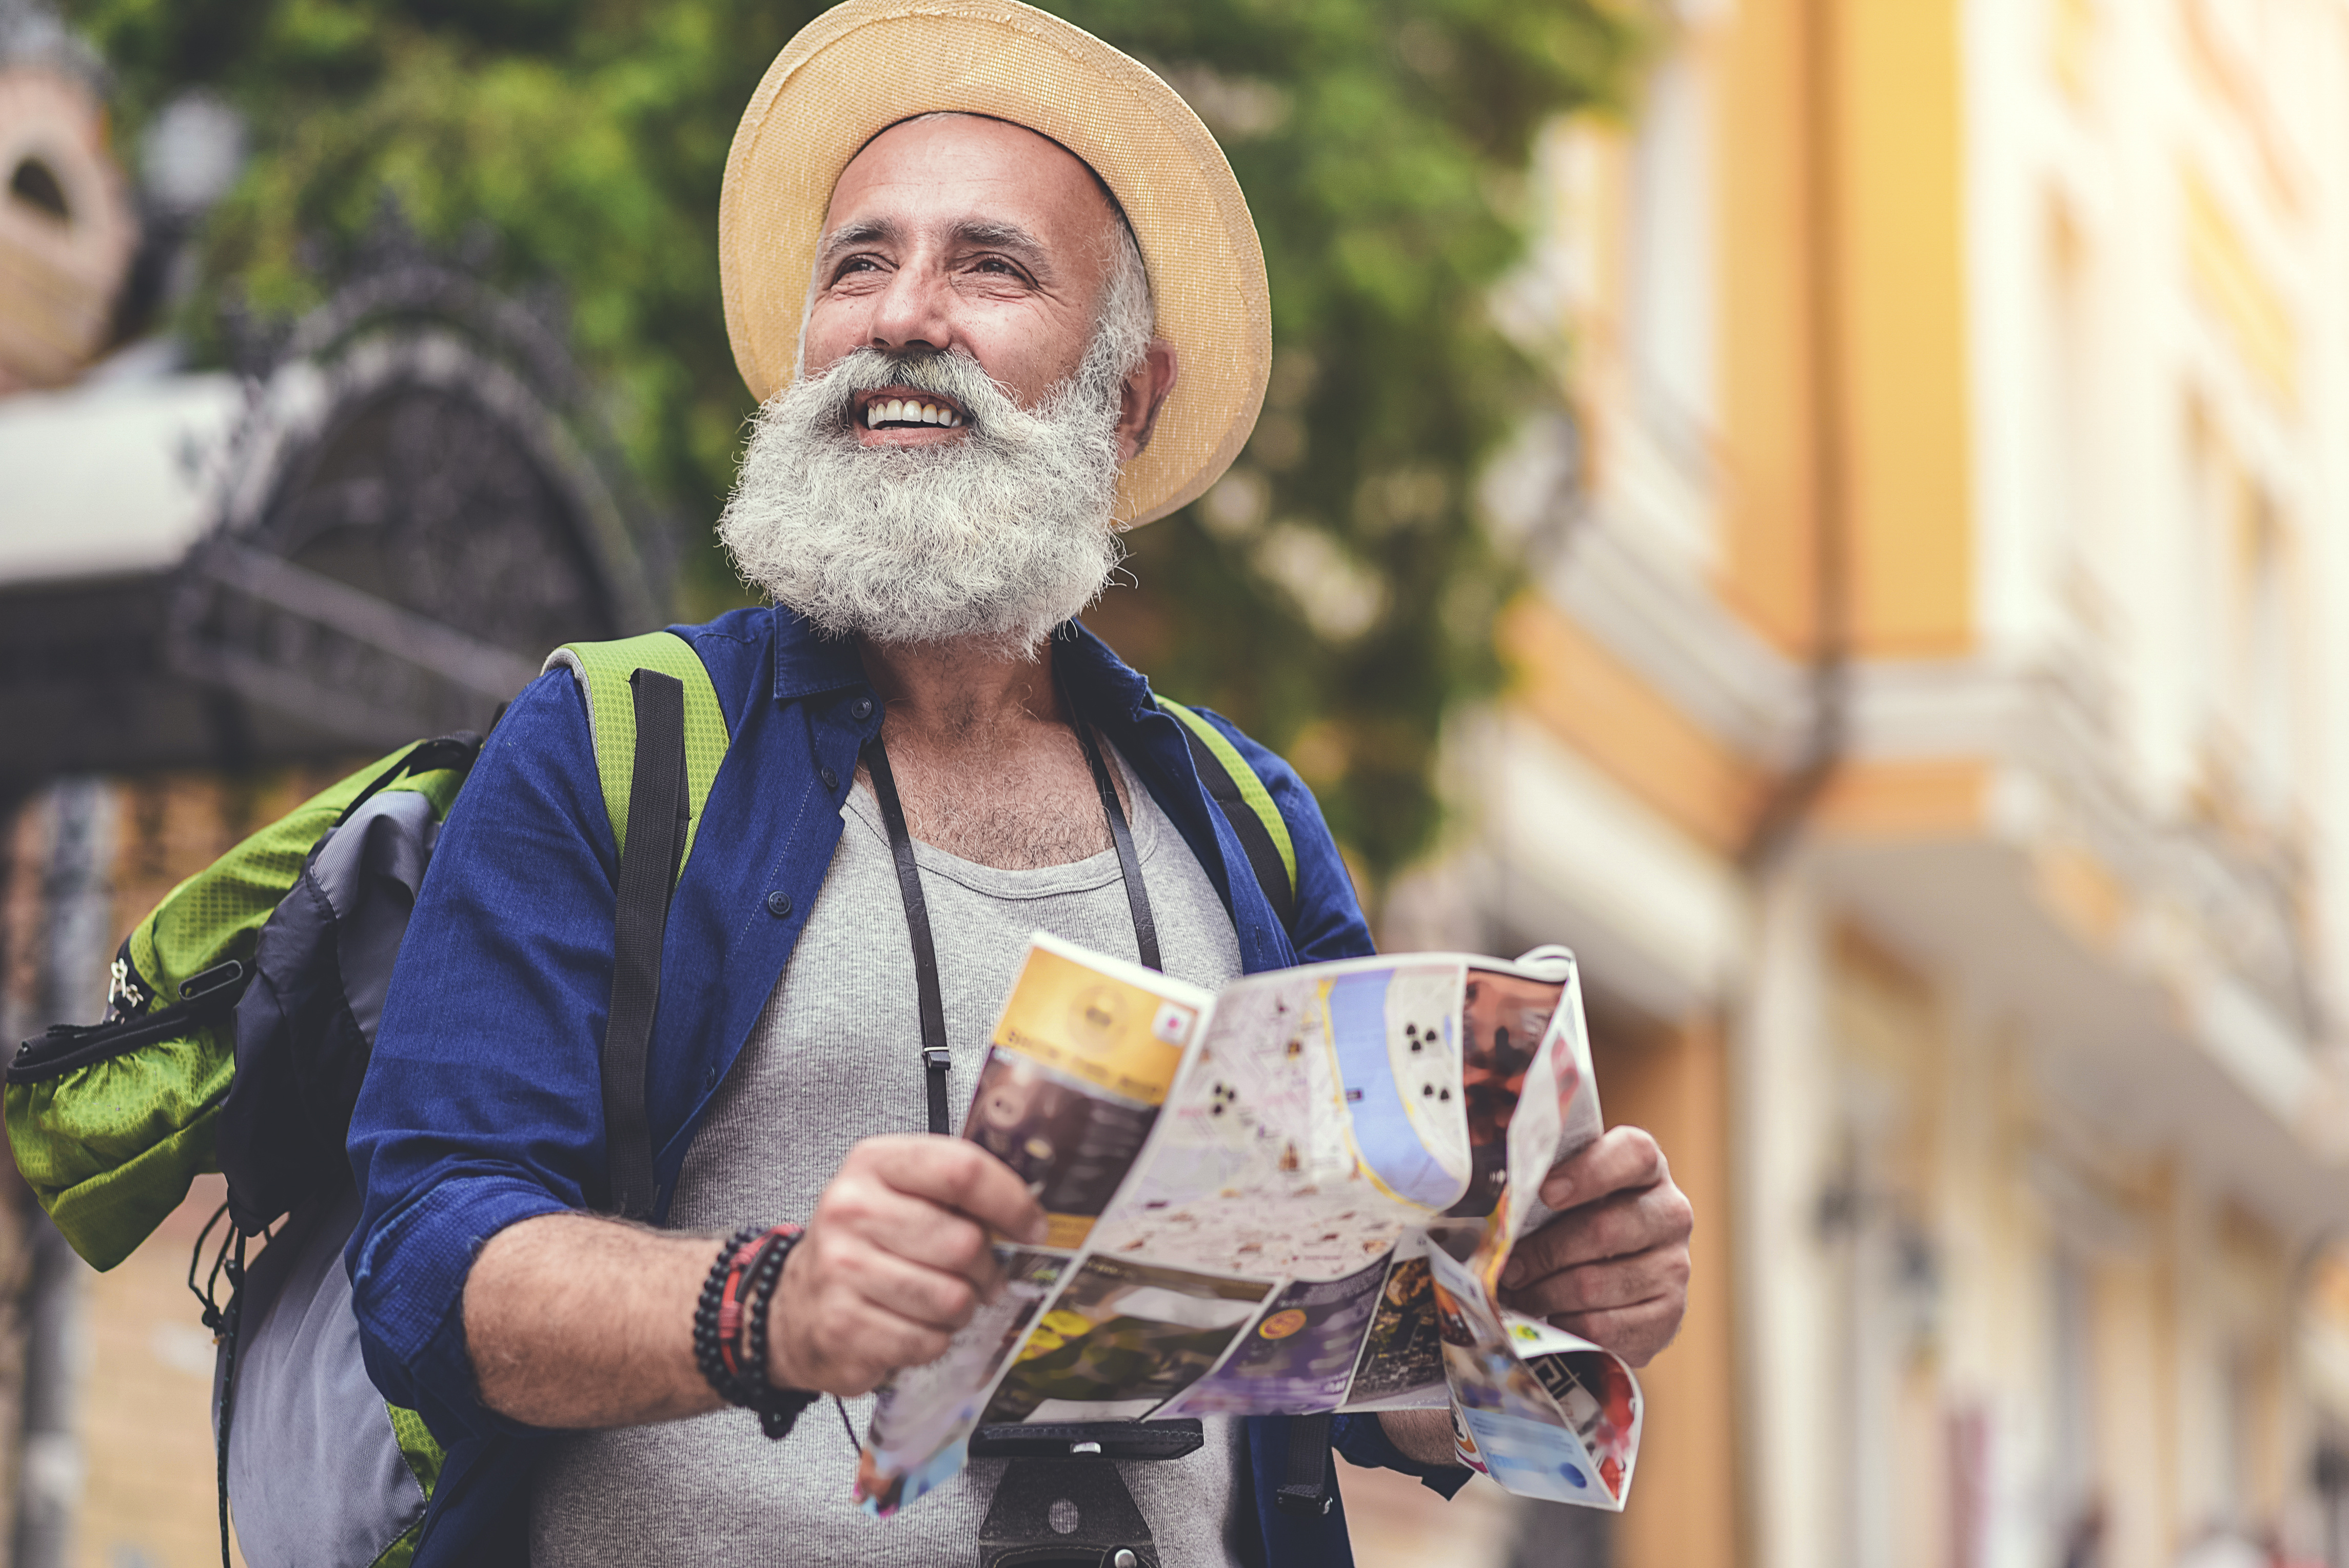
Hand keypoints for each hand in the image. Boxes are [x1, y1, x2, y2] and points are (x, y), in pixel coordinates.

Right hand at [763, 1135, 1047, 1396]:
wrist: (793, 1308)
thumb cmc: (862, 1247)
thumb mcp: (900, 1195)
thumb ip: (955, 1192)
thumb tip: (1028, 1215)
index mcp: (874, 1163)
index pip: (961, 1170)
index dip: (1011, 1202)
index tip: (1032, 1227)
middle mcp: (851, 1210)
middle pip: (964, 1242)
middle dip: (985, 1269)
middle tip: (976, 1276)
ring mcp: (842, 1270)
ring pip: (952, 1299)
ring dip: (960, 1309)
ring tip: (939, 1302)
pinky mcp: (844, 1327)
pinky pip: (927, 1341)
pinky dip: (932, 1341)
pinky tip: (911, 1327)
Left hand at [1496, 1126, 1690, 1366]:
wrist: (1618, 1280)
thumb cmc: (1578, 1221)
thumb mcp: (1565, 1192)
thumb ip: (1541, 1185)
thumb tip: (1495, 1204)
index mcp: (1646, 1167)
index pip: (1633, 1154)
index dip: (1589, 1171)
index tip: (1545, 1192)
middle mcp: (1671, 1212)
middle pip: (1604, 1229)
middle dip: (1544, 1251)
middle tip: (1506, 1265)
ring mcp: (1676, 1266)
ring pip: (1595, 1284)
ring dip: (1544, 1293)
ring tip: (1517, 1294)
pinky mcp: (1669, 1315)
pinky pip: (1604, 1327)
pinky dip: (1567, 1324)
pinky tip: (1551, 1316)